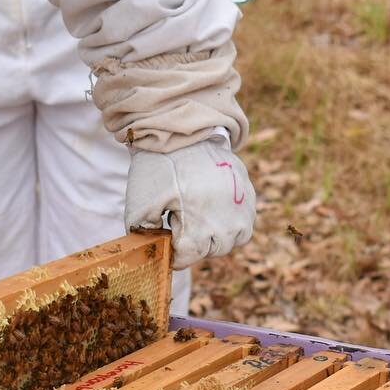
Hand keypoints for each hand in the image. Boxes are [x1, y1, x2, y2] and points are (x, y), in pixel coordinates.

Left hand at [124, 136, 255, 269]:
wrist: (184, 132)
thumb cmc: (160, 168)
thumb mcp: (140, 202)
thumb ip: (143, 233)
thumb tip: (154, 248)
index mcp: (199, 229)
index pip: (186, 258)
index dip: (173, 252)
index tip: (166, 237)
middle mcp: (226, 225)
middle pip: (210, 251)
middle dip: (194, 243)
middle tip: (180, 220)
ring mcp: (241, 210)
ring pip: (232, 240)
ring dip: (216, 236)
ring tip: (200, 217)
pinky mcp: (249, 195)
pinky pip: (245, 222)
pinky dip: (232, 221)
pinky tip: (215, 207)